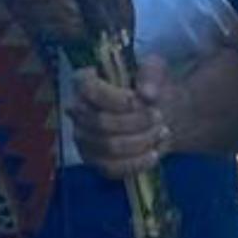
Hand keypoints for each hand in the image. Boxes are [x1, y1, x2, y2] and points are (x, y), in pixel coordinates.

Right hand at [71, 54, 173, 177]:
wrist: (158, 112)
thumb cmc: (148, 85)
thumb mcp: (154, 69)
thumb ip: (151, 74)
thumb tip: (148, 93)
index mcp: (84, 81)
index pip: (88, 89)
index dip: (114, 97)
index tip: (141, 99)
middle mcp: (77, 111)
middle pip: (101, 122)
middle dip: (135, 122)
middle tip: (159, 116)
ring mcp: (84, 139)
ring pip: (109, 147)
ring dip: (140, 142)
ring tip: (160, 132)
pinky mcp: (95, 162)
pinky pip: (112, 169)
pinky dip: (136, 163)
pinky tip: (154, 153)